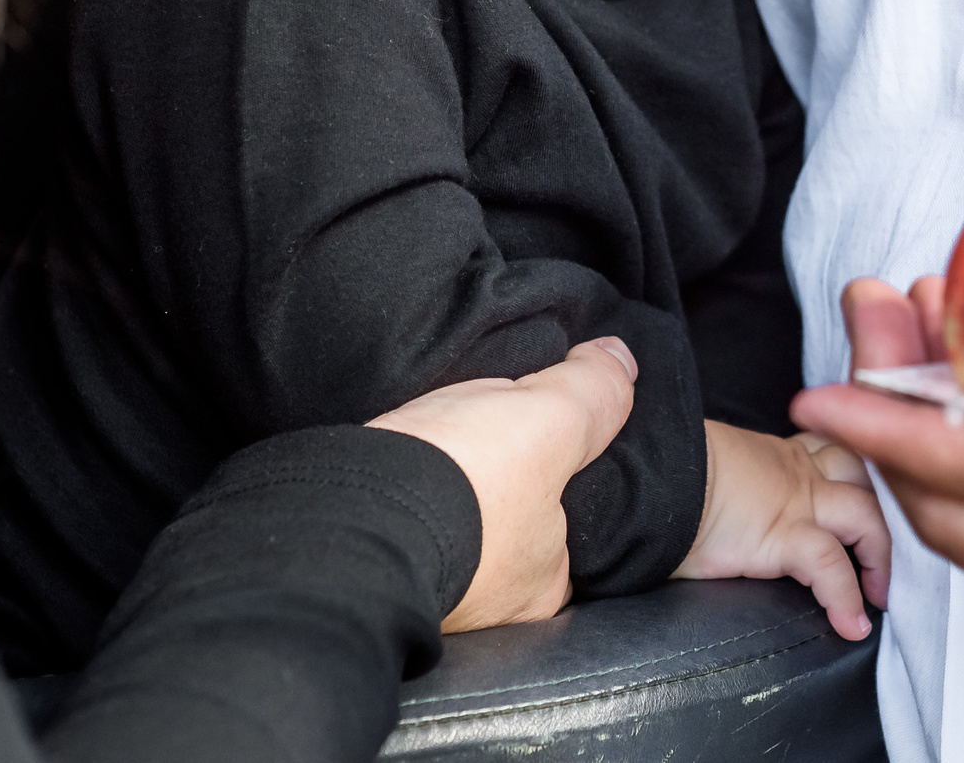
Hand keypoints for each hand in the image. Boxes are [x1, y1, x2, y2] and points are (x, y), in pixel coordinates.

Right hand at [369, 336, 636, 632]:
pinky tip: (403, 451)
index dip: (565, 474)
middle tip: (489, 433)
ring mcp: (426, 587)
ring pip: (454, 518)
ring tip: (443, 432)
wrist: (342, 510)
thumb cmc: (461, 482)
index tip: (548, 439)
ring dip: (446, 481)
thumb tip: (621, 362)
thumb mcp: (549, 421)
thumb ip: (591, 392)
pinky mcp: (368, 558)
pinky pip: (403, 513)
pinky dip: (404, 484)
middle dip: (501, 480)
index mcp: (542, 584)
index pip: (574, 525)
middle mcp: (489, 601)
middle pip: (511, 520)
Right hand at [675, 420, 893, 640]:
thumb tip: (720, 509)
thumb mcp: (710, 473)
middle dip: (883, 514)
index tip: (862, 501)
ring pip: (865, 517)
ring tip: (879, 594)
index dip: (854, 478)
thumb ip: (733, 484)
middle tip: (881, 555)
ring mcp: (796, 502)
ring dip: (880, 556)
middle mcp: (796, 473)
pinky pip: (832, 568)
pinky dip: (847, 599)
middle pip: (864, 479)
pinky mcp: (785, 535)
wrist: (653, 477)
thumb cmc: (666, 477)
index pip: (832, 452)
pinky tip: (852, 624)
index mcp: (778, 456)